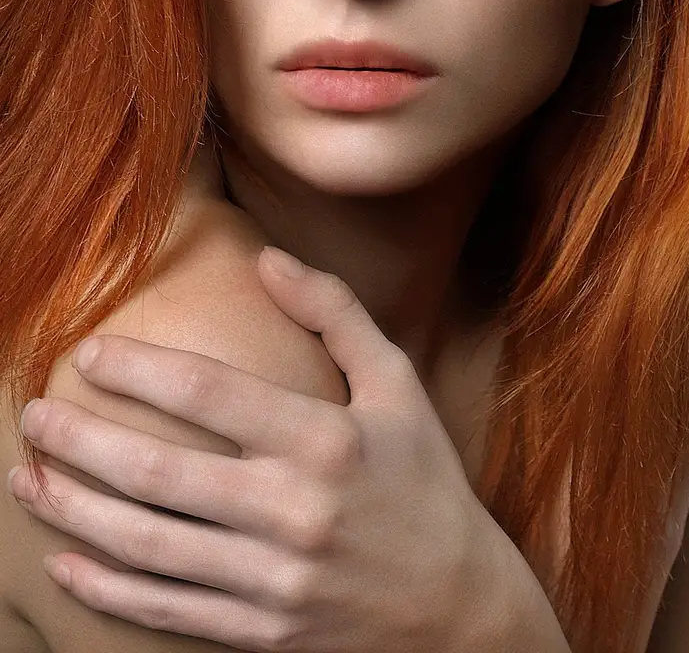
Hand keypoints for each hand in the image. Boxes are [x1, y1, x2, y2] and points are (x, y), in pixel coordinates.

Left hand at [8, 248, 537, 652]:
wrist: (458, 605)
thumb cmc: (423, 479)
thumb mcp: (396, 384)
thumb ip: (335, 313)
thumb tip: (267, 259)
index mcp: (325, 441)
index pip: (209, 392)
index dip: (139, 369)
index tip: (89, 354)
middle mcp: (293, 511)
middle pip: (159, 472)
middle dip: (81, 441)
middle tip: (33, 415)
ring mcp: (273, 580)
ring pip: (148, 545)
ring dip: (75, 511)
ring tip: (26, 481)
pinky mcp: (262, 631)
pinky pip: (166, 611)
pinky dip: (107, 589)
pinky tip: (65, 562)